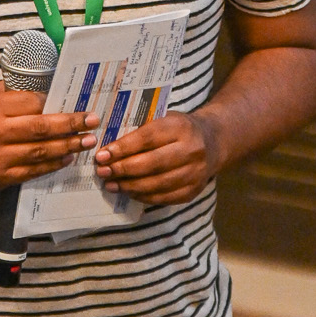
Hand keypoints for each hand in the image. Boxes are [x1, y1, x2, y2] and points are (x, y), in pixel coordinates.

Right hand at [0, 82, 96, 190]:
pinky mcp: (1, 177)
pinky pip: (34, 170)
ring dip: (68, 146)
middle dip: (71, 124)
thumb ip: (14, 93)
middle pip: (41, 127)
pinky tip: (68, 157)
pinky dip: (53, 164)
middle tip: (92, 120)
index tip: (75, 101)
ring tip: (88, 140)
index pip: (32, 102)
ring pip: (41, 151)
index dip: (55, 103)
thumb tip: (47, 85)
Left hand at [96, 110, 219, 206]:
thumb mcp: (164, 119)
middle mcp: (192, 150)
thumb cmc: (179, 129)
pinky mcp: (193, 191)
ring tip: (110, 184)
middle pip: (152, 163)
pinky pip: (164, 198)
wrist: (213, 142)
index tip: (102, 154)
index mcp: (181, 127)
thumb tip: (109, 148)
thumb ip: (141, 129)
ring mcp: (195, 173)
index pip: (148, 138)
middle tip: (103, 172)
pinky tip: (128, 191)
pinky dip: (143, 196)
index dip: (123, 148)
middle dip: (123, 169)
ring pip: (157, 184)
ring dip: (129, 186)